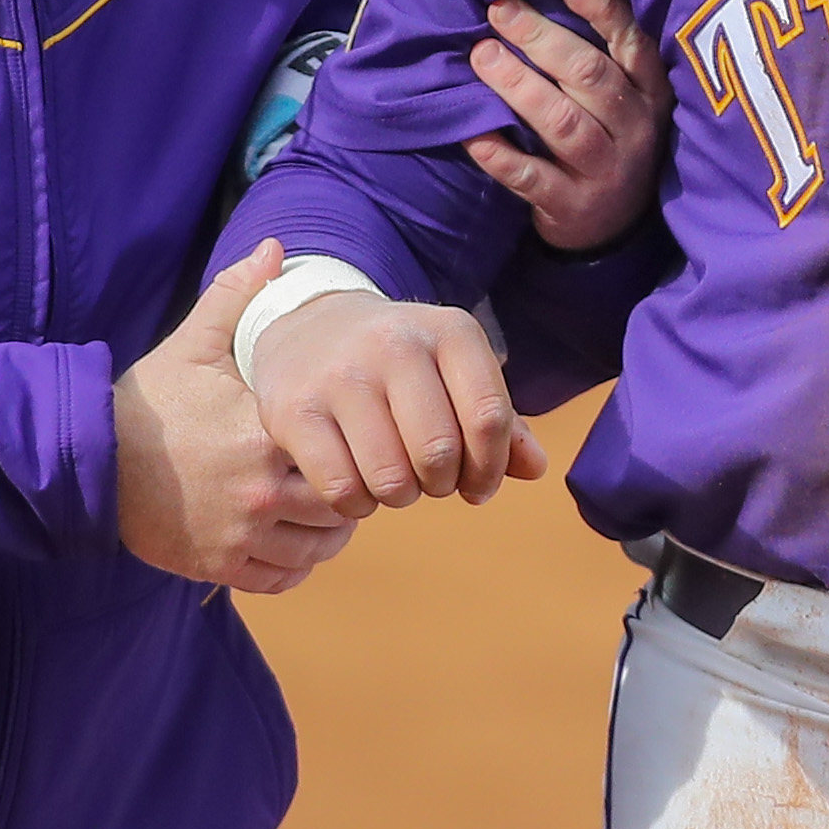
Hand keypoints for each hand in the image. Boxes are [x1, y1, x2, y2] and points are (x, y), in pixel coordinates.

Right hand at [114, 246, 358, 592]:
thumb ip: (236, 298)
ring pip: (320, 546)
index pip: (346, 446)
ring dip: (329, 532)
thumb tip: (275, 248)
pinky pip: (284, 577)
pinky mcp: (219, 566)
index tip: (349, 432)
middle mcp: (260, 488)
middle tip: (345, 475)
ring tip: (324, 510)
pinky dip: (296, 565)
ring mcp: (240, 532)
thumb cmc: (146, 402)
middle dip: (350, 490)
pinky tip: (292, 541)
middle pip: (343, 502)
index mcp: (264, 431)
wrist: (87, 462)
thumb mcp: (191, 344)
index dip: (356, 440)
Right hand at [248, 290, 545, 514]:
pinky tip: (357, 483)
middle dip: (442, 484)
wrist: (307, 323)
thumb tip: (535, 467)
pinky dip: (356, 505)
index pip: (489, 418)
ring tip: (395, 478)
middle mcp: (395, 344)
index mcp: (449, 331)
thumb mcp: (454, 371)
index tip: (478, 483)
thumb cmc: (399, 363)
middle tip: (431, 479)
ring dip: (400, 497)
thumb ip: (500, 421)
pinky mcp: (293, 410)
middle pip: (439, 453)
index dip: (490, 468)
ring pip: (391, 479)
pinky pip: (341, 489)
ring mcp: (340, 376)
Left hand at [463, 0, 668, 252]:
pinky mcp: (572, 206)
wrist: (614, 229)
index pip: (633, 44)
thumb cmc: (609, 139)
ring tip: (482, 56)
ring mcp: (605, 170)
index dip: (602, 11)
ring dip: (520, 87)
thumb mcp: (624, 98)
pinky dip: (502, 156)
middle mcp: (634, 129)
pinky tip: (474, 134)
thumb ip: (599, 54)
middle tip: (500, 11)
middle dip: (542, 40)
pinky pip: (533, 177)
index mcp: (649, 93)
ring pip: (563, 123)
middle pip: (590, 77)